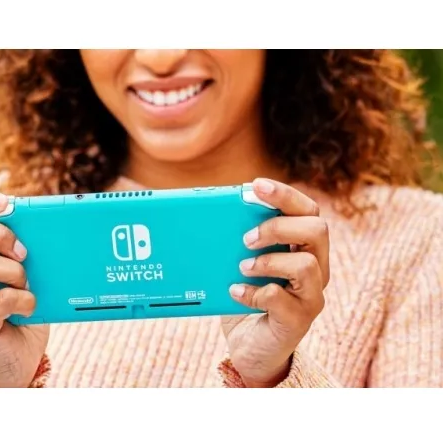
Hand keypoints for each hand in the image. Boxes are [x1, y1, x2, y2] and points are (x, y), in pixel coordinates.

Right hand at [0, 191, 49, 387]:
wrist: (18, 355)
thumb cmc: (20, 304)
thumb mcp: (20, 268)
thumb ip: (19, 244)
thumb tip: (39, 217)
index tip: (5, 202)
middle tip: (23, 252)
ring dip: (15, 271)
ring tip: (26, 284)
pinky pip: (2, 298)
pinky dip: (25, 299)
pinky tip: (30, 307)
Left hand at [221, 178, 328, 387]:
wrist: (251, 348)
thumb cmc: (248, 298)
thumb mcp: (243, 263)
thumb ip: (242, 241)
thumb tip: (217, 212)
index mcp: (304, 248)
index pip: (308, 211)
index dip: (284, 195)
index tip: (255, 185)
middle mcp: (317, 269)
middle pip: (317, 230)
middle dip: (277, 226)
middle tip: (246, 238)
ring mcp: (310, 297)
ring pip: (306, 264)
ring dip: (268, 261)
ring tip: (242, 267)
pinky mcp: (297, 322)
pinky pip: (281, 299)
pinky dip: (253, 293)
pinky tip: (235, 293)